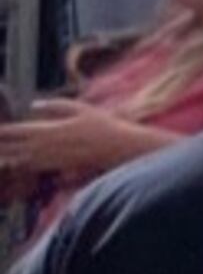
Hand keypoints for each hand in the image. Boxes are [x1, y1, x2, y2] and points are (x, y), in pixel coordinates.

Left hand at [0, 97, 135, 179]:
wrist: (119, 150)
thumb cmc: (103, 126)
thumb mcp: (81, 109)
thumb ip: (56, 105)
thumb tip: (34, 104)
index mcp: (50, 130)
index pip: (19, 131)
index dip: (3, 131)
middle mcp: (47, 147)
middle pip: (15, 148)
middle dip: (2, 145)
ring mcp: (51, 160)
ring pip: (21, 160)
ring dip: (8, 157)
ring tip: (1, 154)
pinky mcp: (57, 169)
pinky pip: (33, 168)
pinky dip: (21, 165)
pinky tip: (16, 163)